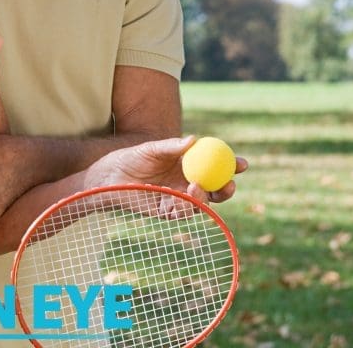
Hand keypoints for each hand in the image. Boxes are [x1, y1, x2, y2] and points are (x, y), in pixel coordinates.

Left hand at [82, 136, 247, 203]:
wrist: (110, 177)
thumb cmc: (131, 157)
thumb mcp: (152, 148)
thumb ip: (171, 146)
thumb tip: (194, 139)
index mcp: (188, 164)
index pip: (216, 166)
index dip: (231, 166)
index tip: (242, 163)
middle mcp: (187, 182)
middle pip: (216, 189)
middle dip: (228, 188)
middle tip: (231, 183)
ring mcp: (179, 198)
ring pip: (203, 203)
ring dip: (205, 197)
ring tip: (195, 186)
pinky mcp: (168, 212)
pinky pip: (183, 213)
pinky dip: (186, 206)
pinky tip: (180, 197)